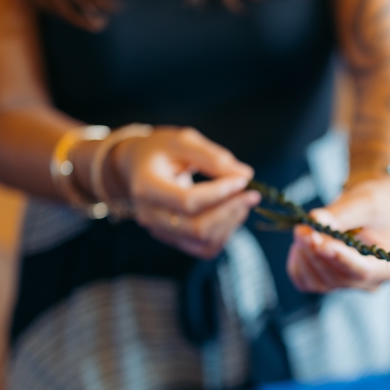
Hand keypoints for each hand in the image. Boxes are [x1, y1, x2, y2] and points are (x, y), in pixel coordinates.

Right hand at [110, 127, 260, 258]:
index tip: (242, 180)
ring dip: (231, 223)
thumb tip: (244, 175)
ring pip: (204, 242)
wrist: (136, 168)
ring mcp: (161, 232)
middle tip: (252, 194)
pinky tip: (232, 213)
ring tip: (243, 200)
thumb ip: (213, 157)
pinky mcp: (174, 240)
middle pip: (197, 228)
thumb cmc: (160, 151)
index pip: (188, 201)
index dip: (220, 193)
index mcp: (147, 187)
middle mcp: (150, 215)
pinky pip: (205, 249)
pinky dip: (225, 234)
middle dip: (231, 211)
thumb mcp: (182, 141)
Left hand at [287, 176, 389, 292]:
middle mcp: (370, 282)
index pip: (362, 270)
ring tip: (302, 230)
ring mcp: (349, 284)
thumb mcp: (367, 202)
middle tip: (303, 228)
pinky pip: (306, 282)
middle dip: (316, 252)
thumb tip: (315, 221)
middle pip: (337, 276)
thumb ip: (341, 213)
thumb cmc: (382, 203)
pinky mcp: (330, 282)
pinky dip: (298, 264)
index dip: (339, 259)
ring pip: (319, 281)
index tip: (320, 244)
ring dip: (305, 256)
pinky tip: (300, 244)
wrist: (377, 207)